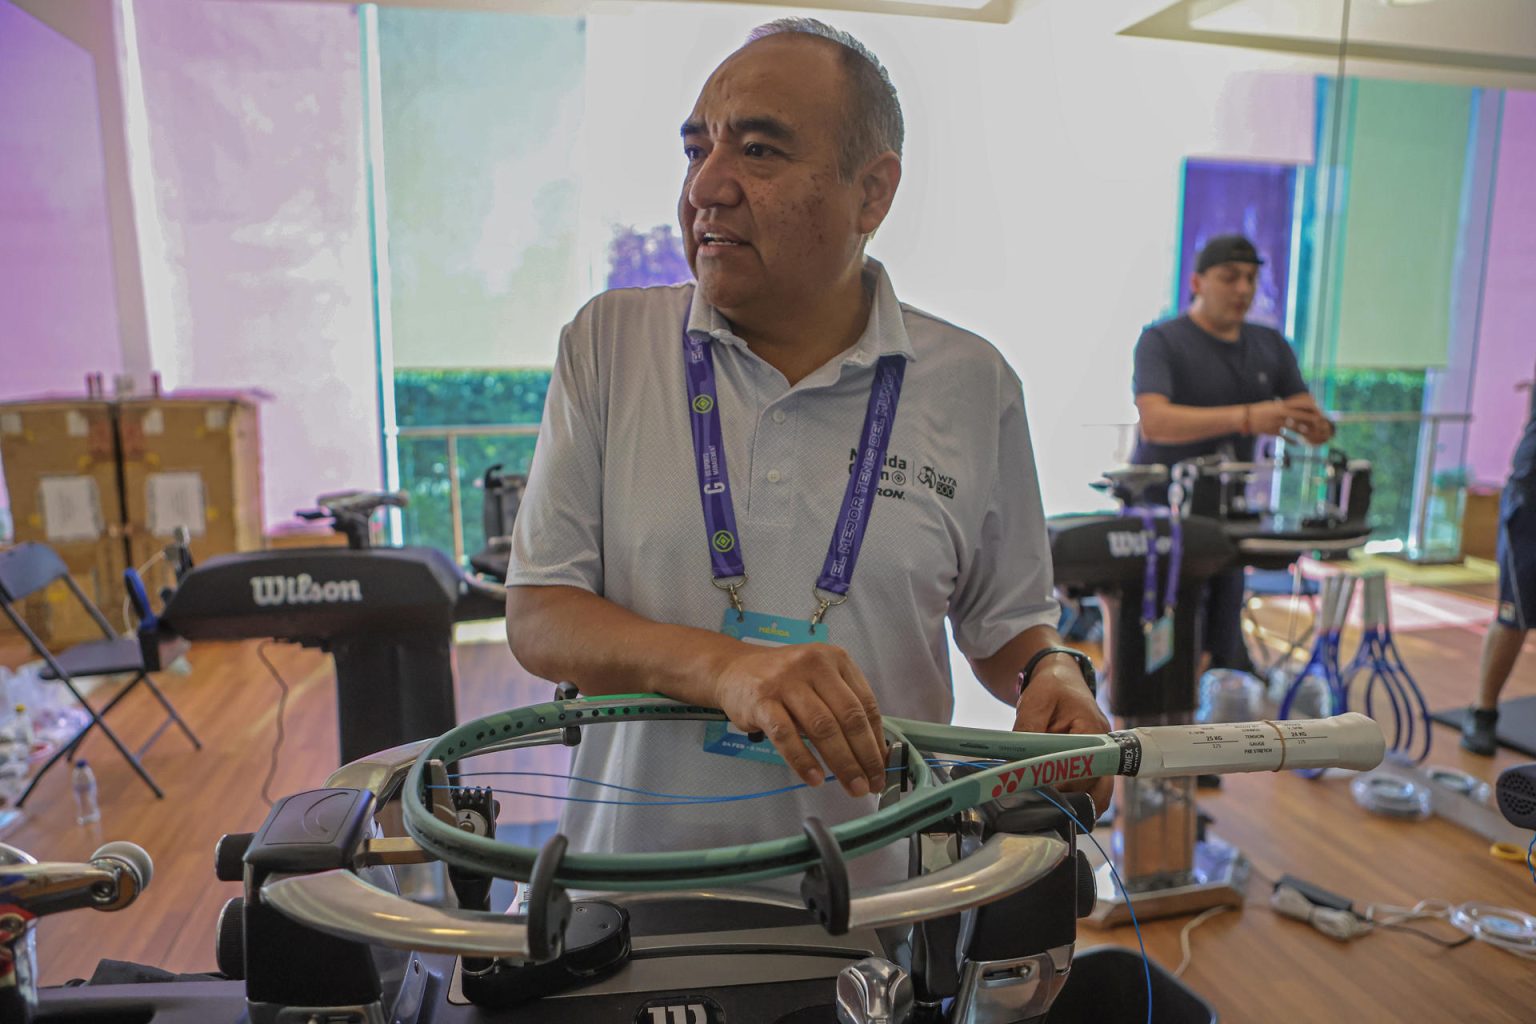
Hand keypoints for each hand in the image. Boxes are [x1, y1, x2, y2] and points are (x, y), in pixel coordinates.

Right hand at [710, 642, 887, 797]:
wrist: (734, 670)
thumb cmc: (783, 681)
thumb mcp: (818, 682)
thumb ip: (842, 708)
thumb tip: (871, 754)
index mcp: (835, 660)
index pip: (865, 704)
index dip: (877, 740)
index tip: (881, 768)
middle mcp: (813, 665)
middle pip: (848, 717)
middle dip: (864, 756)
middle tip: (870, 784)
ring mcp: (786, 681)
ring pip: (822, 727)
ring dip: (841, 762)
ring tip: (851, 786)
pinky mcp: (762, 700)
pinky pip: (787, 736)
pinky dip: (803, 761)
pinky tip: (815, 778)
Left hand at [1012, 655, 1112, 813]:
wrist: (1062, 679)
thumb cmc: (1050, 687)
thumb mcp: (1034, 703)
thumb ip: (1027, 731)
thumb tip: (1016, 763)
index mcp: (1091, 729)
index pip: (1081, 767)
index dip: (1059, 783)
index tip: (1037, 789)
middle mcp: (1103, 745)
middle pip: (1092, 785)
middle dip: (1065, 796)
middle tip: (1036, 801)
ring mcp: (1102, 755)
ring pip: (1098, 792)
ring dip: (1076, 802)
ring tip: (1048, 808)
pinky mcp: (1095, 762)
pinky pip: (1094, 788)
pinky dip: (1080, 799)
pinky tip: (1060, 806)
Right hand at [1249, 397, 1330, 443]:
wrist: (1245, 418)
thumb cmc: (1258, 411)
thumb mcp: (1271, 406)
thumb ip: (1282, 408)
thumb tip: (1292, 407)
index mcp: (1280, 406)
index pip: (1298, 405)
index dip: (1309, 407)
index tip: (1317, 409)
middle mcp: (1280, 414)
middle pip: (1299, 416)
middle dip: (1309, 419)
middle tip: (1318, 423)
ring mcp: (1276, 423)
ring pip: (1293, 427)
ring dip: (1302, 431)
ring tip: (1309, 434)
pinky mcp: (1272, 431)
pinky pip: (1283, 437)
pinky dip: (1291, 441)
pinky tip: (1296, 444)